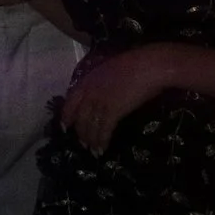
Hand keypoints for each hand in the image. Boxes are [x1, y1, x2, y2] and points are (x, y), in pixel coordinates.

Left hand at [60, 46, 176, 153]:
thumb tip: (104, 93)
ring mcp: (100, 101)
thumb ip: (102, 82)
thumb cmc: (136, 64)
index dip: (67, 115)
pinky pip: (104, 129)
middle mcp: (89, 92)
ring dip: (91, 140)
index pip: (71, 101)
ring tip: (93, 151)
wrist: (149, 65)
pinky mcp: (113, 110)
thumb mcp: (110, 70)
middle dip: (81, 132)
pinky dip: (102, 140)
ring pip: (90, 125)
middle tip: (82, 143)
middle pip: (80, 116)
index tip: (65, 126)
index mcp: (87, 80)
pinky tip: (102, 149)